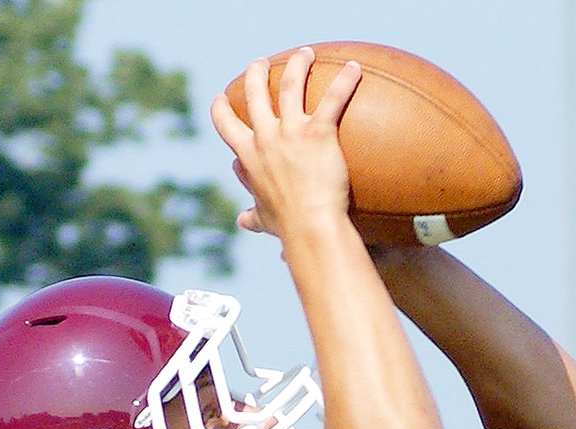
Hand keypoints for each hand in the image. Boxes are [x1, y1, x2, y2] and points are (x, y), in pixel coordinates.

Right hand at [211, 47, 361, 238]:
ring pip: (290, 85)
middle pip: (255, 93)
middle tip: (260, 63)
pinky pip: (333, 98)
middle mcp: (266, 138)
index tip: (221, 99)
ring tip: (304, 54)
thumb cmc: (288, 227)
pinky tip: (355, 69)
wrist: (310, 227)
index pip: (226, 125)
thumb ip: (252, 216)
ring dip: (296, 65)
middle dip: (255, 73)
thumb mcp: (264, 219)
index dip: (221, 109)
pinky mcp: (318, 133)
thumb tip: (242, 220)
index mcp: (249, 157)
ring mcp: (291, 133)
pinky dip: (345, 81)